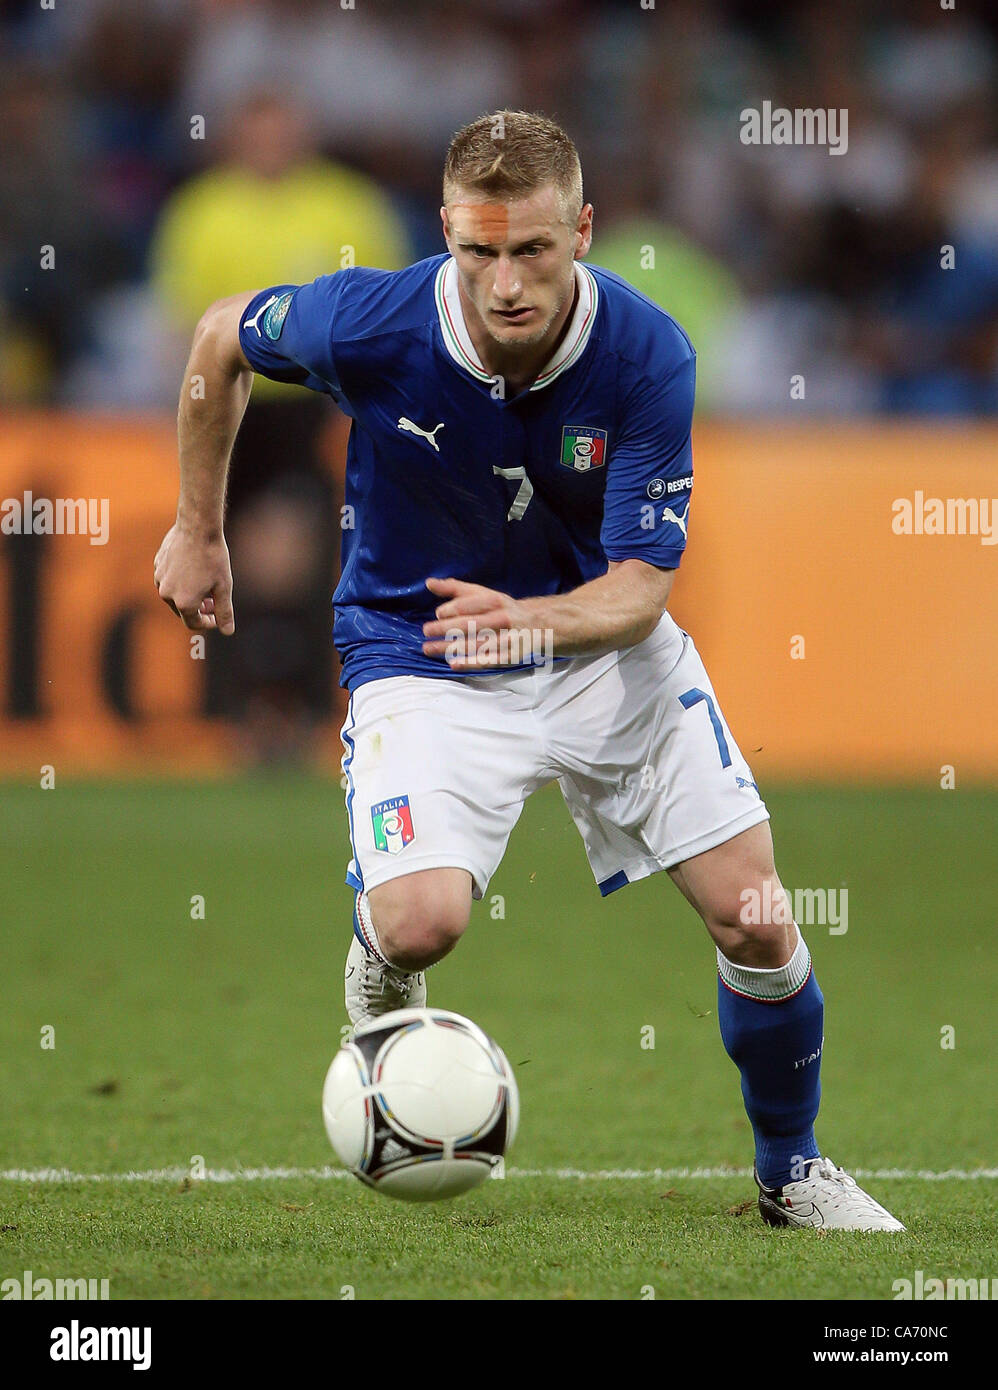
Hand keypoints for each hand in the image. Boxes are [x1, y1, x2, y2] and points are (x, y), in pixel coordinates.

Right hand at [154, 522, 234, 633]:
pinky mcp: (157, 565)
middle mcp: (167, 594)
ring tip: (205, 583)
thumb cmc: (213, 557)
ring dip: (189, 595)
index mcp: (184, 602)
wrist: (197, 527)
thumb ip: (224, 612)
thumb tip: (227, 632)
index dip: (209, 622)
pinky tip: (194, 569)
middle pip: (184, 610)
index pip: (194, 624)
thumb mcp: (224, 587)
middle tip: (214, 599)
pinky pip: (169, 580)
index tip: (218, 615)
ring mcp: (159, 578)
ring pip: (175, 595)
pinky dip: (181, 581)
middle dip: (199, 609)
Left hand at [422, 576, 536, 669]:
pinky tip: (453, 663)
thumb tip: (429, 583)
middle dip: (447, 628)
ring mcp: (507, 639)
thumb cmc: (503, 607)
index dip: (453, 609)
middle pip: (472, 624)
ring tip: (429, 648)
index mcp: (496, 601)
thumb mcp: (483, 593)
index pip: (472, 604)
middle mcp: (503, 619)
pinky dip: (470, 663)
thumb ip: (455, 588)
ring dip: (451, 647)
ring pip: (476, 644)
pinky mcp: (510, 656)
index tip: (438, 614)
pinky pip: (488, 661)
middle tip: (427, 631)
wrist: (538, 624)